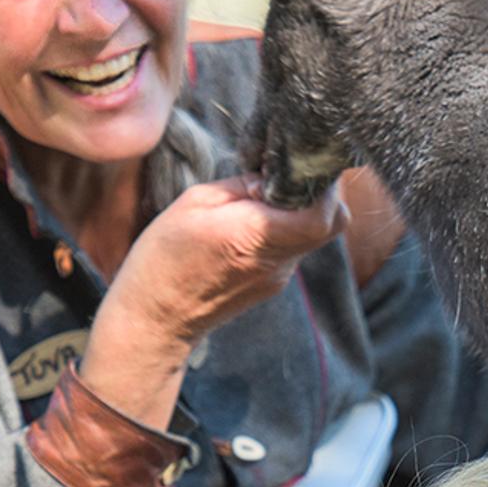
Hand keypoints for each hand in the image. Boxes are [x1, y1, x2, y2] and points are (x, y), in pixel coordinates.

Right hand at [80, 174, 347, 429]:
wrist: (156, 321)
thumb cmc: (163, 259)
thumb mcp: (195, 203)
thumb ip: (243, 186)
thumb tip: (273, 175)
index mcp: (254, 236)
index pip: (322, 213)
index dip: (320, 184)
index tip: (299, 164)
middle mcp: (276, 261)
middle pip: (331, 223)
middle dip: (319, 193)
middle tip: (286, 176)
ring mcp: (278, 277)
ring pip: (314, 234)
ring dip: (299, 210)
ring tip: (260, 200)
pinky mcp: (273, 284)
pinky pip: (294, 248)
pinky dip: (284, 229)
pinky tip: (252, 224)